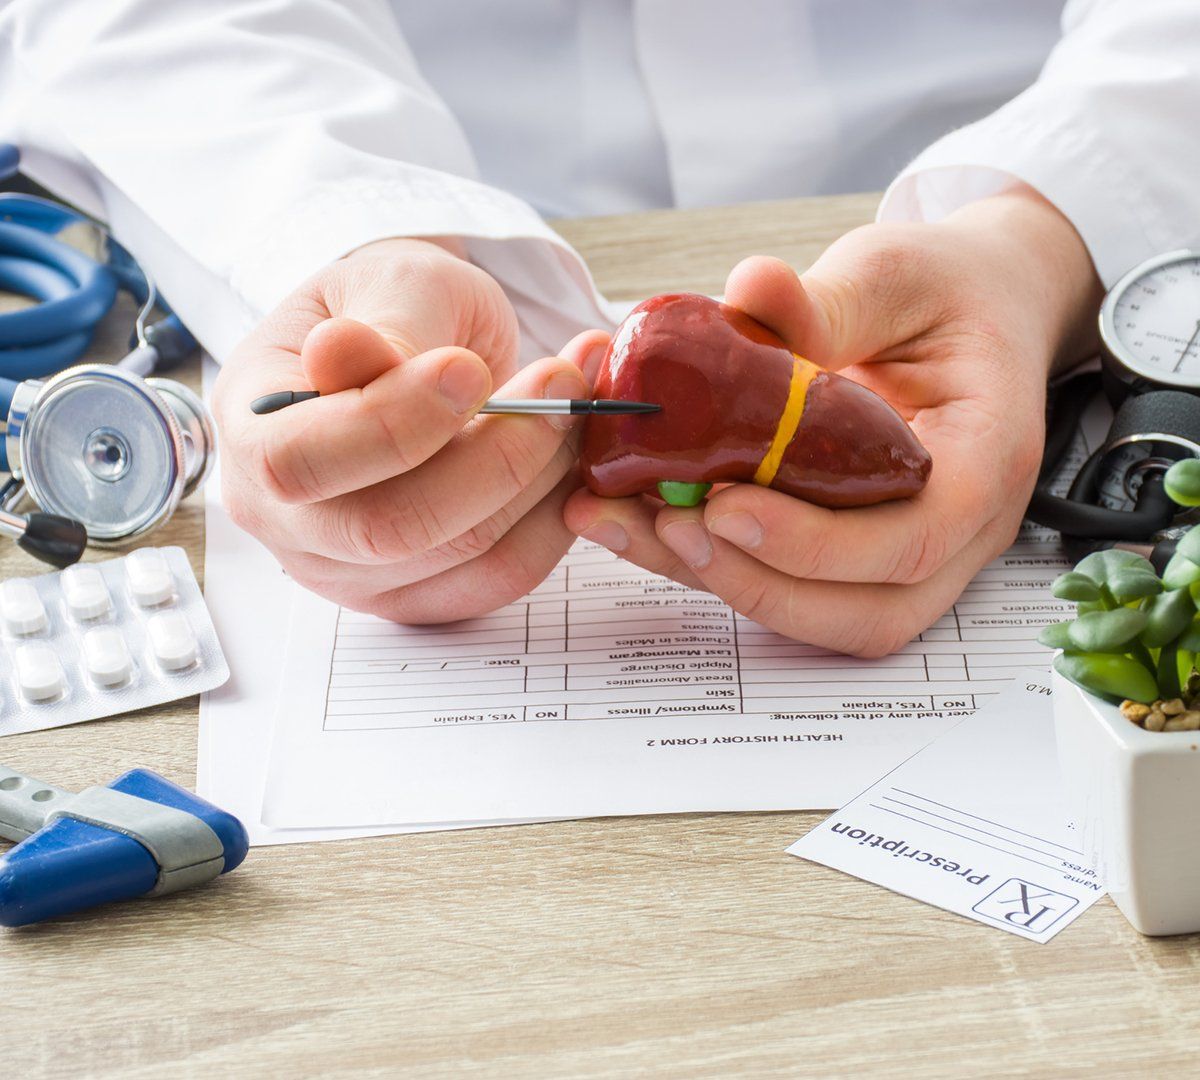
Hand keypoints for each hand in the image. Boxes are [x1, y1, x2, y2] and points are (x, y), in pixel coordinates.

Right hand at [213, 238, 608, 620]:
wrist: (415, 347)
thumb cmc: (392, 310)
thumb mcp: (388, 283)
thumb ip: (382, 323)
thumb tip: (345, 355)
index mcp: (249, 428)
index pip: (299, 462)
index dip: (394, 424)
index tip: (471, 368)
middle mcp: (283, 519)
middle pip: (388, 529)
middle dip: (496, 457)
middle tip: (561, 384)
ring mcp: (347, 571)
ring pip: (459, 555)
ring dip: (541, 478)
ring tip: (574, 403)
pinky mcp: (414, 596)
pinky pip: (499, 579)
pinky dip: (553, 520)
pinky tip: (569, 460)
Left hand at [564, 187, 1102, 654]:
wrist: (977, 310)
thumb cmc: (947, 292)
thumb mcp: (897, 274)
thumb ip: (832, 299)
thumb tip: (749, 291)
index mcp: (986, 457)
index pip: (915, 539)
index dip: (817, 544)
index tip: (726, 505)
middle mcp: (958, 529)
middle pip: (867, 611)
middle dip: (758, 583)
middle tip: (668, 524)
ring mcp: (909, 552)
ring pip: (824, 616)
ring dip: (723, 582)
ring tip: (635, 524)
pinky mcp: (856, 554)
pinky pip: (793, 585)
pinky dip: (718, 564)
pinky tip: (646, 520)